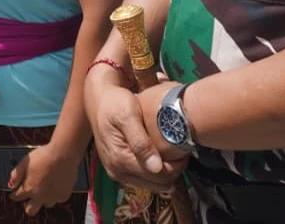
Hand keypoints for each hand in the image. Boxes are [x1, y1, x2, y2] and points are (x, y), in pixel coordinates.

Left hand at [7, 144, 80, 216]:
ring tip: (43, 189)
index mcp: (29, 188)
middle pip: (30, 210)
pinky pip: (57, 199)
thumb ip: (16, 174)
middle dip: (27, 205)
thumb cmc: (44, 156)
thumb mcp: (25, 162)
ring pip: (46, 205)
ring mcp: (53, 197)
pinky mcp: (63, 196)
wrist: (63, 154)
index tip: (14, 194)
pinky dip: (55, 195)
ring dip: (43, 199)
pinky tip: (54, 186)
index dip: (14, 195)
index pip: (17, 197)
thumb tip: (11, 184)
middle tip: (28, 199)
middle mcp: (40, 196)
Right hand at [86, 75, 186, 190]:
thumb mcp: (128, 115)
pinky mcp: (119, 170)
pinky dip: (156, 171)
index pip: (158, 176)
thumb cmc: (115, 103)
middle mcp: (117, 171)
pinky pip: (145, 179)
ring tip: (173, 153)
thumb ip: (140, 142)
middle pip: (157, 184)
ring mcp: (117, 173)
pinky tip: (161, 156)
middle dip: (173, 171)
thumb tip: (156, 167)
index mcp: (119, 159)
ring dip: (166, 172)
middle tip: (182, 151)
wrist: (99, 100)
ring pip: (153, 184)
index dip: (176, 166)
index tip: (185, 150)